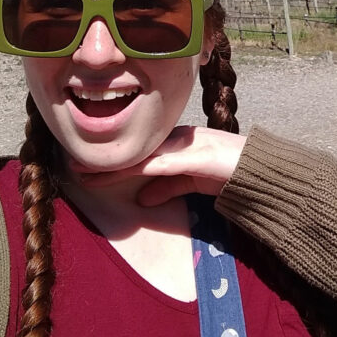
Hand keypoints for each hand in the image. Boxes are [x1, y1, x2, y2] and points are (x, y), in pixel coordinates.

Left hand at [80, 125, 247, 206]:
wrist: (265, 172)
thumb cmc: (231, 174)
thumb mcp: (193, 183)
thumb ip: (169, 187)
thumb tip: (141, 197)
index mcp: (177, 142)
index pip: (137, 149)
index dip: (111, 158)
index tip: (84, 164)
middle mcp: (178, 139)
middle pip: (134, 149)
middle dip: (103, 159)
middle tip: (71, 165)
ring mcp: (188, 146)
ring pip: (142, 155)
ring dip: (112, 166)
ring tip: (84, 172)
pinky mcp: (199, 157)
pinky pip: (164, 165)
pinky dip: (141, 170)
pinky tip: (125, 176)